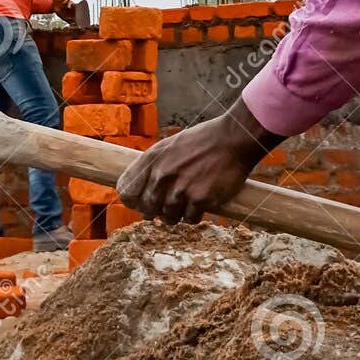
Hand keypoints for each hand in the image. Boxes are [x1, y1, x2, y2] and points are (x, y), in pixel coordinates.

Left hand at [117, 99, 282, 223]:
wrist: (233, 139)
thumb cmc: (202, 142)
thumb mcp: (170, 146)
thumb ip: (153, 167)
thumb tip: (140, 193)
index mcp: (152, 158)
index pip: (127, 190)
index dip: (133, 201)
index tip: (141, 203)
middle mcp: (162, 174)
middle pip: (147, 209)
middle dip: (157, 211)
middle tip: (169, 206)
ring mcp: (180, 188)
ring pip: (168, 217)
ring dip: (177, 214)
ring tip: (188, 201)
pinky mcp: (199, 199)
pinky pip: (189, 219)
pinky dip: (195, 215)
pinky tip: (202, 202)